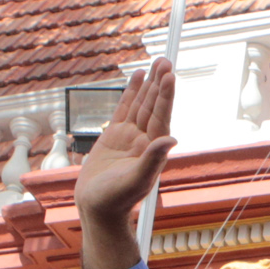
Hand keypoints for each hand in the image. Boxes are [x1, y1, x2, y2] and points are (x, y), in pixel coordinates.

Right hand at [73, 60, 175, 268]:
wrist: (97, 209)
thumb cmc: (117, 200)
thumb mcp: (135, 180)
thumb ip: (152, 159)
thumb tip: (172, 139)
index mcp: (152, 148)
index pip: (160, 116)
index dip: (165, 96)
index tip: (169, 75)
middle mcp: (144, 139)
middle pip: (153, 106)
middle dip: (160, 83)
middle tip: (166, 60)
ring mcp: (129, 136)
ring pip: (141, 104)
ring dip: (149, 84)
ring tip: (157, 63)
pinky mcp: (114, 136)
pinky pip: (124, 109)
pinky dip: (131, 93)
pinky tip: (137, 77)